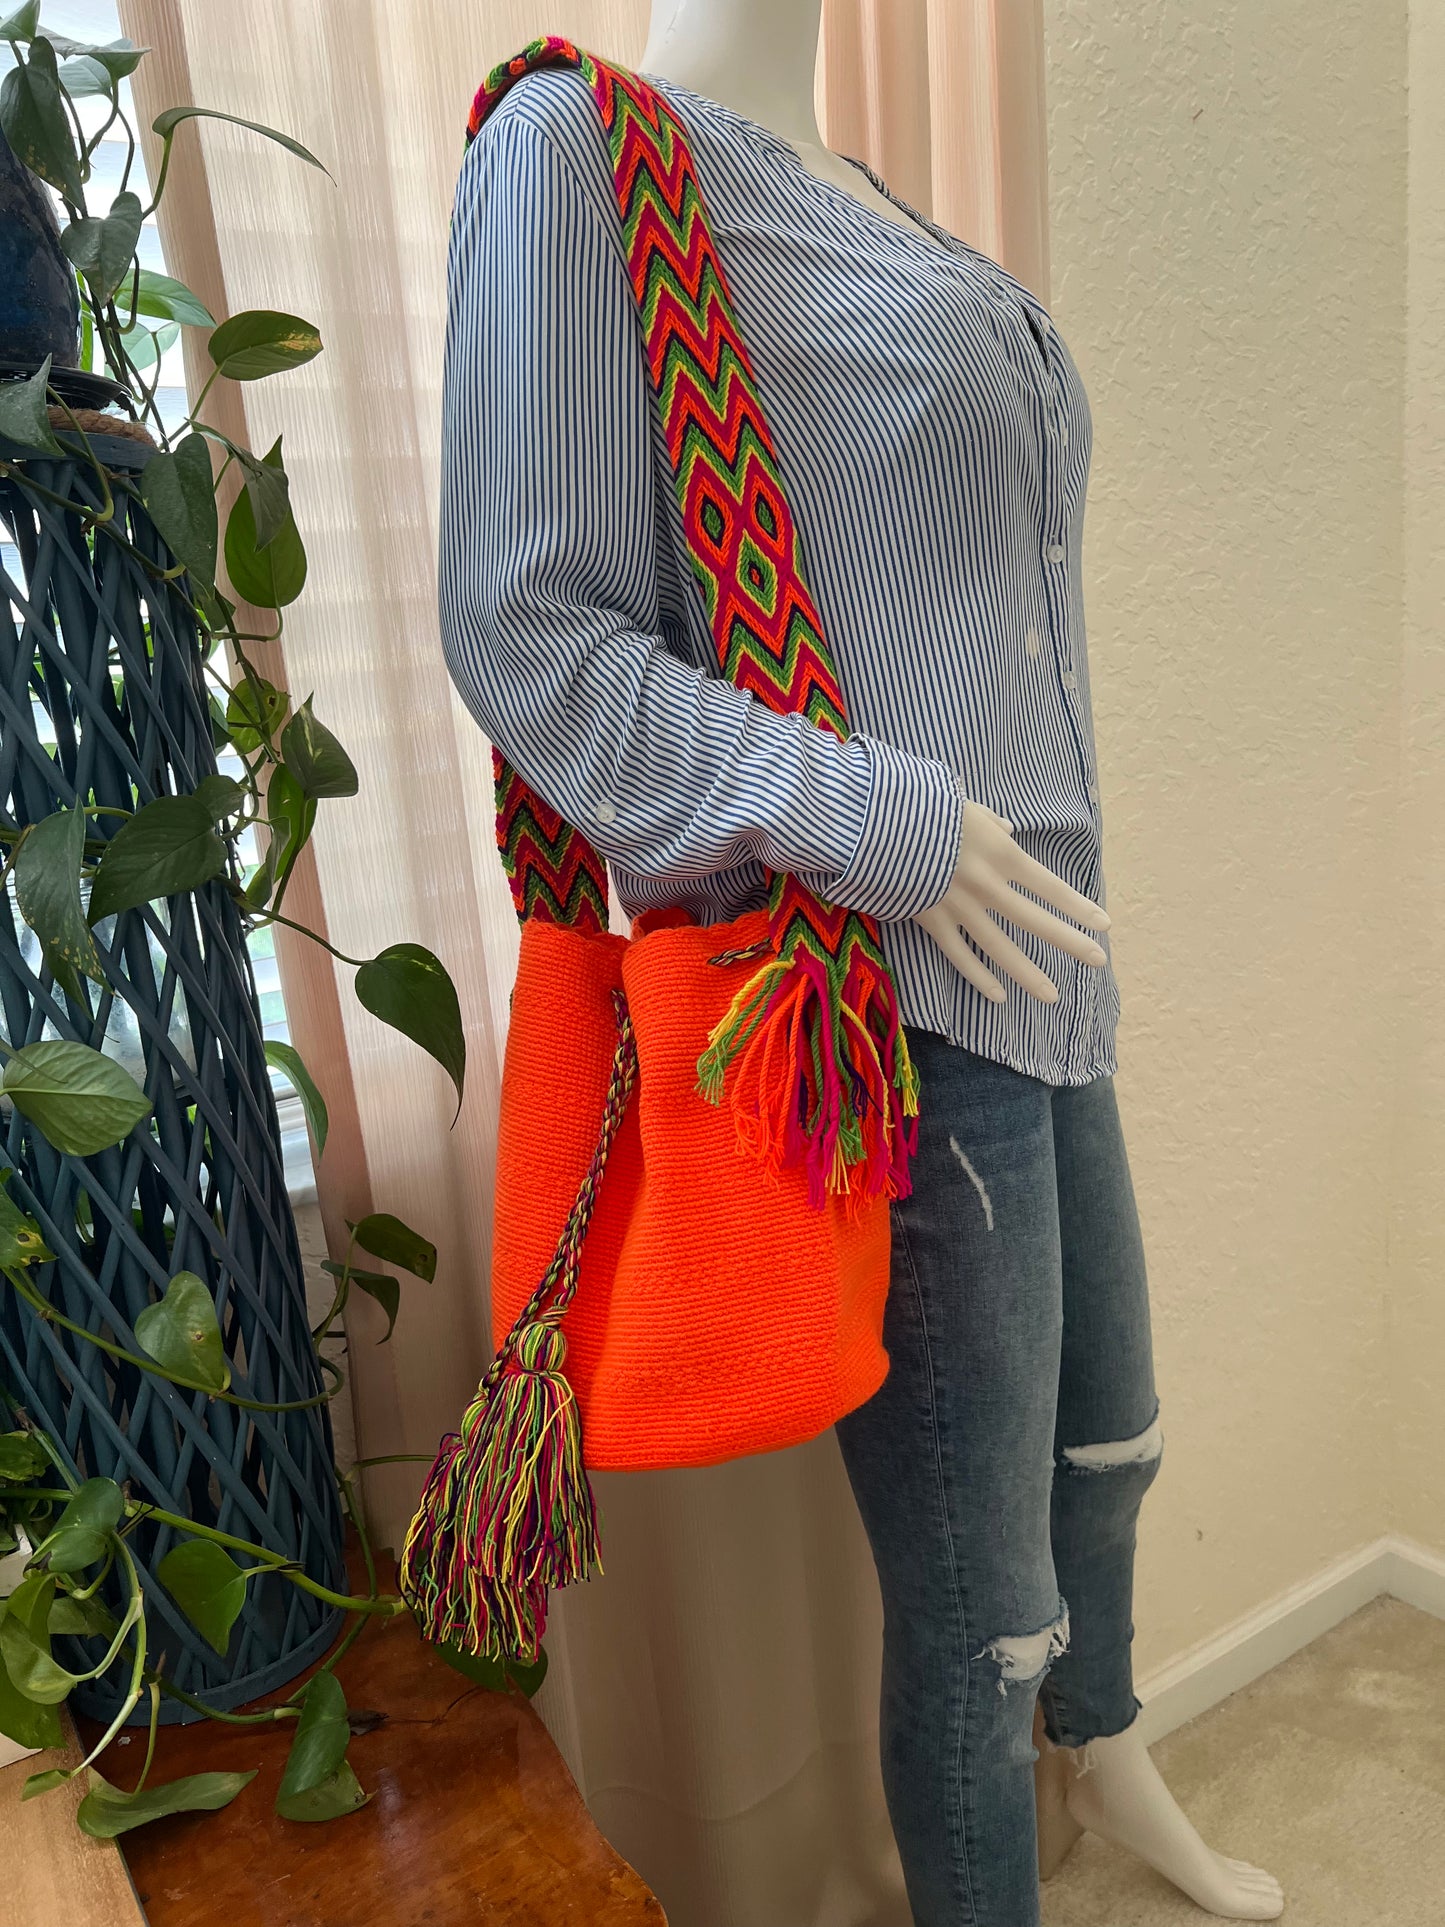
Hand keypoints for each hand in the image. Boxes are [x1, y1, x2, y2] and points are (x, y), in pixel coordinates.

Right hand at [912, 800, 1111, 1004]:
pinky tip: (999, 995)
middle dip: (1070, 942)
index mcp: (1001, 854)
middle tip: (1099, 961)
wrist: (877, 821)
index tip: (1104, 924)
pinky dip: (979, 977)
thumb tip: (1009, 831)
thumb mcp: (966, 807)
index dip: (1079, 907)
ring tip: (1052, 996)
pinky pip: (959, 955)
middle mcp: (987, 886)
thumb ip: (992, 823)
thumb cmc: (925, 807)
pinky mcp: (930, 920)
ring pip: (1001, 948)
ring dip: (1029, 974)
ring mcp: (959, 907)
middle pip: (1036, 921)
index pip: (1050, 886)